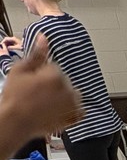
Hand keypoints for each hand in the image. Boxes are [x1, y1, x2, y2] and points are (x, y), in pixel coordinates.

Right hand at [0, 36, 82, 151]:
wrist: (15, 122)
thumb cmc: (15, 96)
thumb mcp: (20, 70)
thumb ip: (36, 54)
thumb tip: (44, 37)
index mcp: (57, 75)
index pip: (54, 68)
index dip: (42, 74)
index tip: (33, 82)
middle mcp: (69, 89)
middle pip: (65, 81)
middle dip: (54, 85)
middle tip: (37, 94)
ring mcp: (73, 105)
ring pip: (73, 95)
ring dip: (65, 96)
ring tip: (48, 103)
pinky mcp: (73, 119)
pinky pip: (79, 111)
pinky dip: (73, 110)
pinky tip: (59, 111)